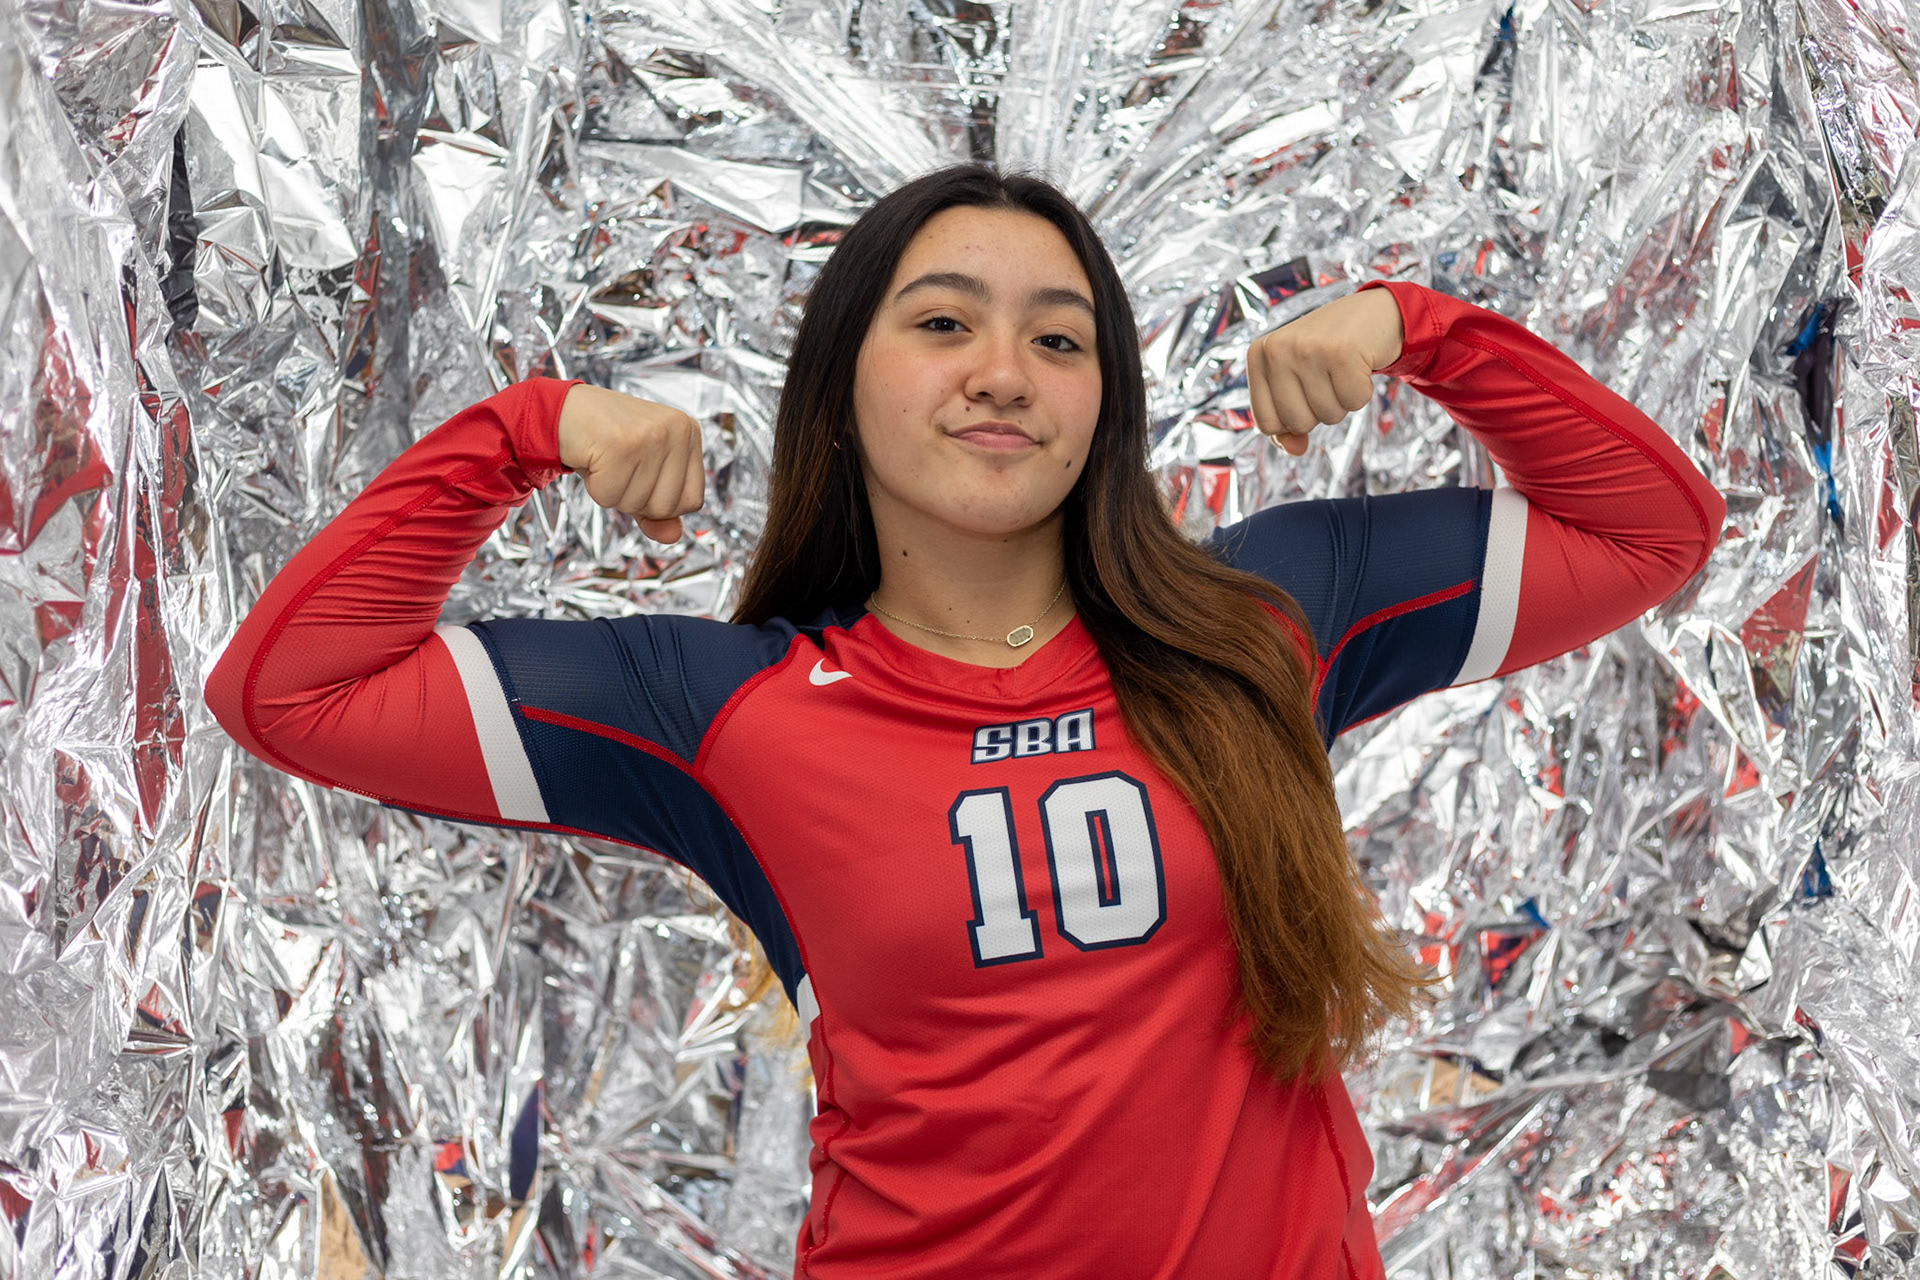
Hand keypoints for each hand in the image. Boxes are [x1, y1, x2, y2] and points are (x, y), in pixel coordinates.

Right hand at [556, 384, 704, 542]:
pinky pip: (610, 496)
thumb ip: (660, 511)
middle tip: (618, 467)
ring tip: (605, 461)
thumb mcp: (641, 476)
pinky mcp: (622, 443)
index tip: (640, 477)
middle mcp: (677, 430)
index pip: (694, 501)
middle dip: (635, 500)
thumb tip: (674, 536)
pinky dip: (595, 487)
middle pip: (667, 508)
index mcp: (689, 433)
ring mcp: (652, 435)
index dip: (661, 503)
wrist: (563, 411)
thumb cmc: (606, 444)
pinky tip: (593, 459)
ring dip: (613, 493)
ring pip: (637, 504)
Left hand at [1246, 287, 1405, 455]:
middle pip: (1297, 423)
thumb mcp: (1296, 383)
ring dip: (1342, 401)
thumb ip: (1285, 423)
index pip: (1266, 423)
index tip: (1304, 392)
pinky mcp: (1342, 350)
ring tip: (1342, 370)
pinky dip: (1363, 392)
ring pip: (1327, 416)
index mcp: (1257, 356)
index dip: (1291, 421)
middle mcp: (1276, 349)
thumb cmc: (1327, 355)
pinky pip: (1354, 402)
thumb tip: (1294, 450)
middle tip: (1327, 377)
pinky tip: (1359, 365)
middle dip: (1319, 412)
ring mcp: (1308, 348)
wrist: (1372, 314)